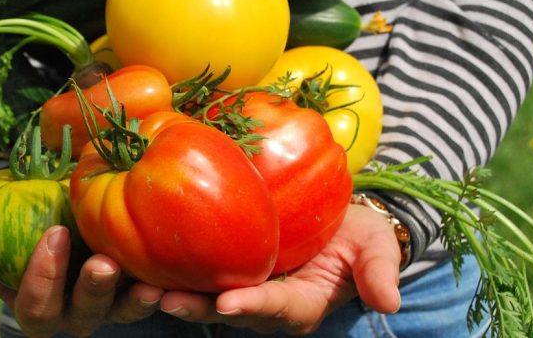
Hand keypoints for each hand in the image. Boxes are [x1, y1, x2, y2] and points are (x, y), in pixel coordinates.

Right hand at [0, 226, 164, 337]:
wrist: (58, 226)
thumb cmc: (16, 237)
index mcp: (37, 306)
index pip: (35, 306)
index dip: (42, 277)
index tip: (53, 234)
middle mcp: (74, 314)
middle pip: (83, 315)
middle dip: (92, 291)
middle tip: (102, 263)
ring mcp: (110, 307)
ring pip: (123, 312)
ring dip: (134, 300)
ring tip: (147, 284)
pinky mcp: (139, 292)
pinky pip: (153, 297)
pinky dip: (163, 289)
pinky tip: (171, 275)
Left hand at [158, 204, 402, 334]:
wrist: (339, 221)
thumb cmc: (359, 234)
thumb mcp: (375, 247)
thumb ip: (378, 271)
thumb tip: (389, 300)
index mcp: (303, 303)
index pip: (278, 308)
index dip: (254, 306)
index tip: (229, 303)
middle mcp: (267, 303)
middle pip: (230, 310)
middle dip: (199, 308)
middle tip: (165, 300)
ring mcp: (245, 286)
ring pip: (206, 296)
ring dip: (176, 293)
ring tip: (142, 287)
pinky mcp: (228, 267)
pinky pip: (200, 272)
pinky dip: (173, 269)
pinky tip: (144, 257)